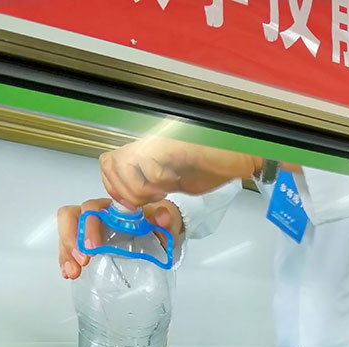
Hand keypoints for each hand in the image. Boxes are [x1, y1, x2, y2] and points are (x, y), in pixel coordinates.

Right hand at [56, 198, 182, 279]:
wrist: (160, 231)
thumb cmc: (157, 222)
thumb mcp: (166, 219)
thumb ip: (166, 217)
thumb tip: (163, 217)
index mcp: (111, 207)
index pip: (91, 208)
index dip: (88, 225)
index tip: (94, 248)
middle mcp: (96, 215)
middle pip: (71, 217)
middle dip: (72, 239)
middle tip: (82, 261)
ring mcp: (89, 229)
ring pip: (67, 233)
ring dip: (66, 252)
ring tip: (73, 272)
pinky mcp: (86, 244)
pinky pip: (69, 248)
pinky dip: (66, 261)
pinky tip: (69, 274)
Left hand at [99, 136, 261, 206]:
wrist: (239, 156)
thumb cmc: (215, 164)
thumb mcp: (176, 181)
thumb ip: (154, 187)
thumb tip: (136, 203)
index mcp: (147, 149)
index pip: (109, 162)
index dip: (114, 186)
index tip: (131, 203)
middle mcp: (148, 142)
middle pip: (111, 164)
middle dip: (126, 192)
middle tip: (146, 200)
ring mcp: (156, 142)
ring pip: (124, 167)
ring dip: (142, 189)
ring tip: (162, 191)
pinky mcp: (169, 145)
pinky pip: (150, 167)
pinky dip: (160, 183)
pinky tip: (174, 182)